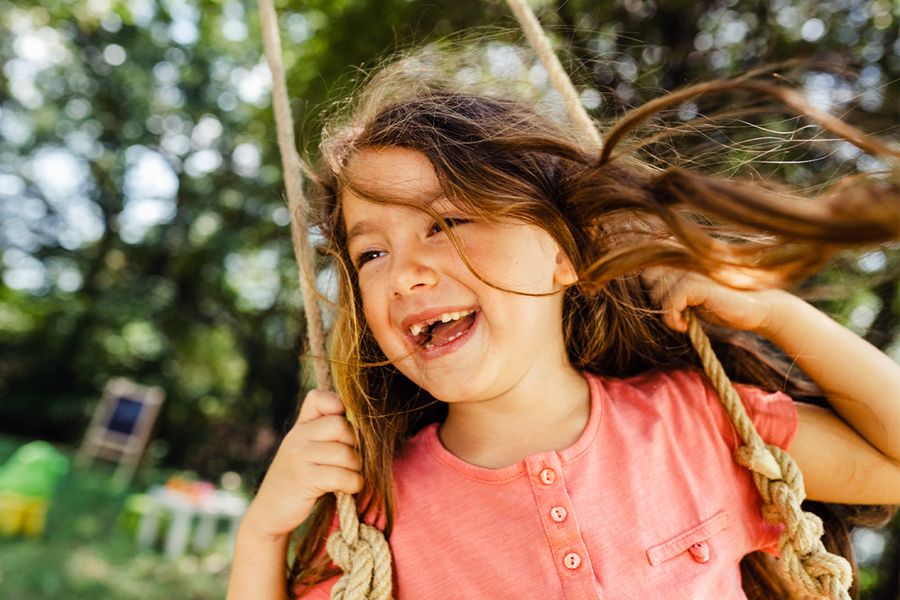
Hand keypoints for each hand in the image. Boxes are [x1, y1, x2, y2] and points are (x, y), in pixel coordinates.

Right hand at [241, 390, 362, 541]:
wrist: (269, 514)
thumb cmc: (298, 481)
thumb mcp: (306, 451)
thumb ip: (326, 434)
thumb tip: (364, 424)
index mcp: (300, 427)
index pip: (318, 398)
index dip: (338, 407)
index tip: (343, 432)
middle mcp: (297, 437)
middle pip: (341, 425)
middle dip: (355, 444)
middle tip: (352, 461)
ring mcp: (298, 457)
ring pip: (345, 453)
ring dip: (356, 469)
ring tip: (350, 477)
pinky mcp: (303, 480)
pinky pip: (341, 476)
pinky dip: (353, 484)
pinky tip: (349, 488)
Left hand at [641, 267, 786, 333]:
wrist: (758, 309)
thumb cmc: (722, 304)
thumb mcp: (690, 295)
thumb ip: (670, 286)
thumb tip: (642, 285)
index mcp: (684, 257)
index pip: (647, 266)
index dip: (651, 287)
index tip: (667, 306)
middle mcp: (687, 258)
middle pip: (647, 276)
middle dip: (656, 299)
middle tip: (675, 313)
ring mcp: (693, 269)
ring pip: (657, 289)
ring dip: (665, 311)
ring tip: (682, 321)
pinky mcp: (700, 283)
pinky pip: (671, 299)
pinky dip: (672, 317)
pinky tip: (685, 326)